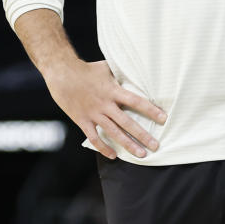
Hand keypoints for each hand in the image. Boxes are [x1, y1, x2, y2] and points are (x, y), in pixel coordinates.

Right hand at [47, 60, 165, 159]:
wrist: (61, 73)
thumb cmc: (85, 69)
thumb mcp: (106, 68)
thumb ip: (120, 75)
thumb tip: (135, 71)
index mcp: (113, 90)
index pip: (136, 101)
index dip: (150, 110)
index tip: (163, 118)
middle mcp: (105, 104)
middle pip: (127, 122)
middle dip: (143, 135)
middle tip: (156, 146)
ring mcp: (94, 114)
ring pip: (114, 133)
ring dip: (128, 145)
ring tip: (141, 154)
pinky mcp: (82, 120)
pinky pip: (94, 138)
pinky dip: (103, 148)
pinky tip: (113, 155)